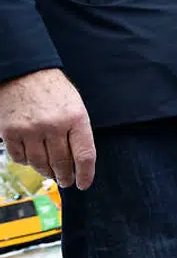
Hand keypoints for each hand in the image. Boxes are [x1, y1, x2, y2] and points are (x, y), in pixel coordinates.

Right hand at [0, 69, 95, 189]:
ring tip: (51, 174)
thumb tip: (78, 161)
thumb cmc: (54, 91)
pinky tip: (32, 160)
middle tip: (66, 181)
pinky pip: (20, 157)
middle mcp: (54, 126)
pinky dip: (27, 162)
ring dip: (47, 172)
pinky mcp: (10, 132)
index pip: (85, 155)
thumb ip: (77, 131)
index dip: (85, 174)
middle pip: (62, 162)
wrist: (24, 73)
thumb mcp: (75, 106)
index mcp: (76, 118)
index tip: (83, 184)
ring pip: (40, 163)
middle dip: (65, 176)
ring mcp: (30, 130)